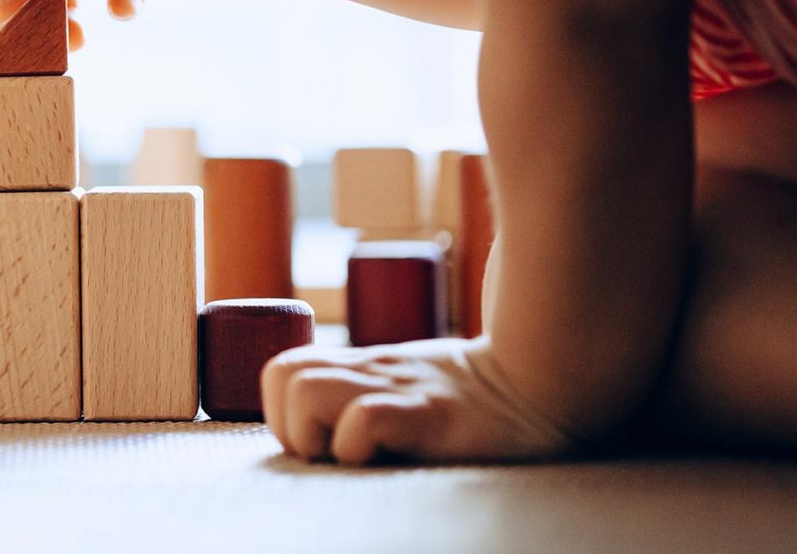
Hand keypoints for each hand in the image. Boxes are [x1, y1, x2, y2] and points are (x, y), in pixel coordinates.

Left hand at [262, 337, 574, 464]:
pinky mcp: (428, 414)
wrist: (546, 384)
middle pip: (280, 372)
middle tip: (328, 453)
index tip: (316, 443)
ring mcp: (398, 389)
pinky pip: (363, 419)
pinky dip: (358, 447)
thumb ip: (370, 391)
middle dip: (287, 425)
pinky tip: (387, 459)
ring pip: (305, 390)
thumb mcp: (411, 382)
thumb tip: (328, 431)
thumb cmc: (478, 399)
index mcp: (364, 367)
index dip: (280, 410)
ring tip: (352, 457)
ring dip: (314, 434)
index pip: (283, 368)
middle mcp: (372, 371)